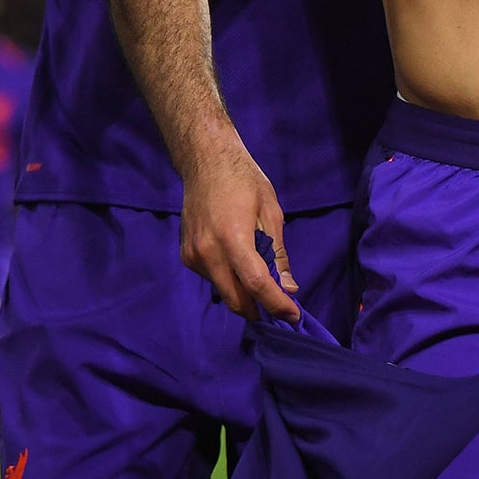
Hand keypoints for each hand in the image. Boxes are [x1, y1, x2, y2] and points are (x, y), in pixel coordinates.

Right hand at [179, 133, 300, 320]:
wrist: (205, 162)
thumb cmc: (244, 180)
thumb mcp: (271, 212)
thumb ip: (278, 253)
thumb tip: (288, 287)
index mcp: (233, 238)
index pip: (256, 284)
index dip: (276, 304)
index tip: (293, 316)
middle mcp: (208, 252)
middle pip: (235, 299)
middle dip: (259, 310)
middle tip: (280, 310)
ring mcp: (193, 255)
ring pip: (223, 290)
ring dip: (243, 292)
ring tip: (259, 275)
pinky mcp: (185, 255)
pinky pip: (212, 277)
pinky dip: (228, 278)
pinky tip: (237, 259)